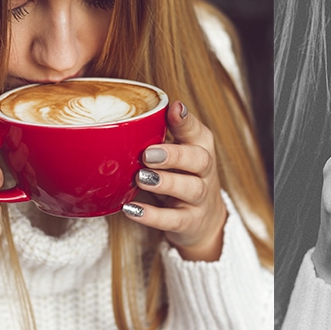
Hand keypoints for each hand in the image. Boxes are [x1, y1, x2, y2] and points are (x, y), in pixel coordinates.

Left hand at [122, 101, 226, 261]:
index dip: (186, 120)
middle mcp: (205, 171)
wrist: (205, 219)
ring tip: (141, 178)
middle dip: (175, 155)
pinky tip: (131, 209)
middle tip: (148, 154)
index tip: (174, 108)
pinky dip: (152, 215)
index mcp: (201, 147)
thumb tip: (125, 119)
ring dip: (165, 182)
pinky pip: (173, 220)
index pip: (197, 131)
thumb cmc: (183, 175)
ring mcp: (200, 198)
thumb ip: (158, 134)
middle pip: (199, 159)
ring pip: (190, 188)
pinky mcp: (190, 221)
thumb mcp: (178, 151)